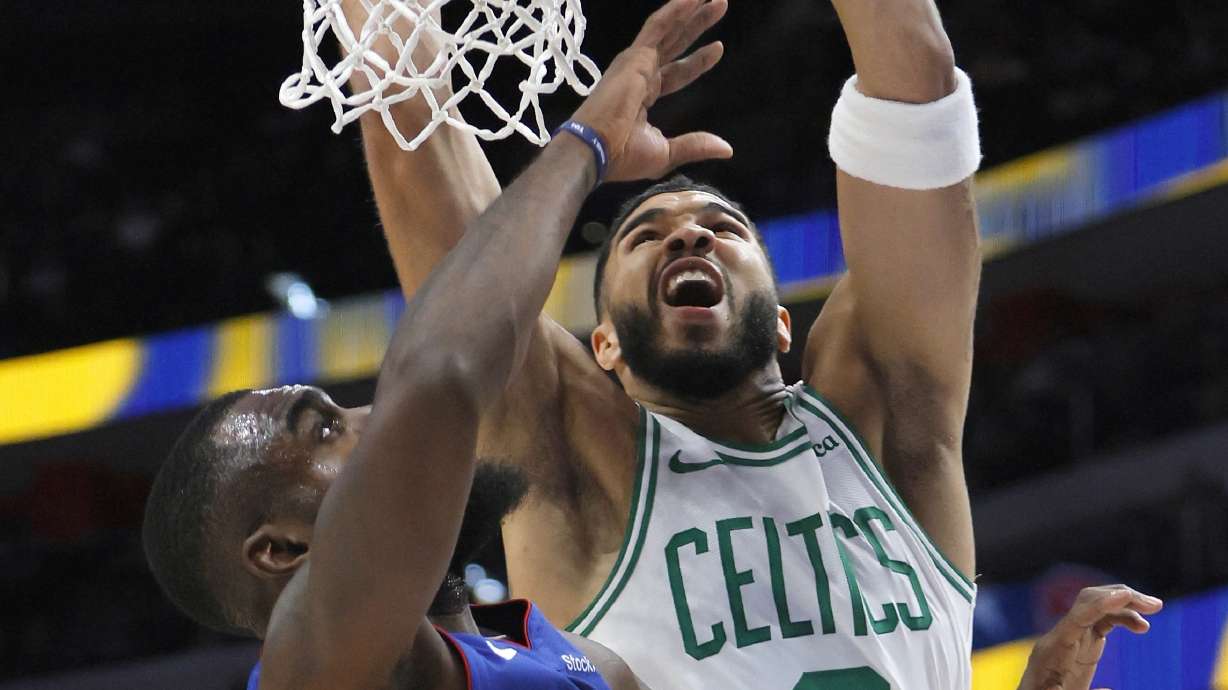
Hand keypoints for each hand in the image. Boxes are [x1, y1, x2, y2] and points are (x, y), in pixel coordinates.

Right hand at [571, 0, 732, 181]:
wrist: (599, 149)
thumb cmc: (625, 155)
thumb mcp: (667, 153)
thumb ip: (696, 146)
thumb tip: (726, 149)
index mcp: (644, 96)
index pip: (676, 73)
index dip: (697, 61)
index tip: (718, 48)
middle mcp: (640, 74)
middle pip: (675, 44)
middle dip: (697, 25)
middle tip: (719, 5)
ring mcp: (636, 62)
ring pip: (668, 30)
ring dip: (690, 12)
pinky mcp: (635, 56)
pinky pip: (658, 27)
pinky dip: (676, 11)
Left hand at [1017, 585, 1162, 689]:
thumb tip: (1110, 689)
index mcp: (1052, 648)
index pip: (1078, 616)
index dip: (1101, 604)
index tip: (1126, 595)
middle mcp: (1061, 634)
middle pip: (1089, 601)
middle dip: (1120, 596)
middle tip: (1154, 605)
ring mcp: (1070, 636)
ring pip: (1097, 607)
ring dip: (1125, 604)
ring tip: (1153, 609)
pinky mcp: (1080, 642)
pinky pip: (1101, 621)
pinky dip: (1122, 618)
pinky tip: (1140, 626)